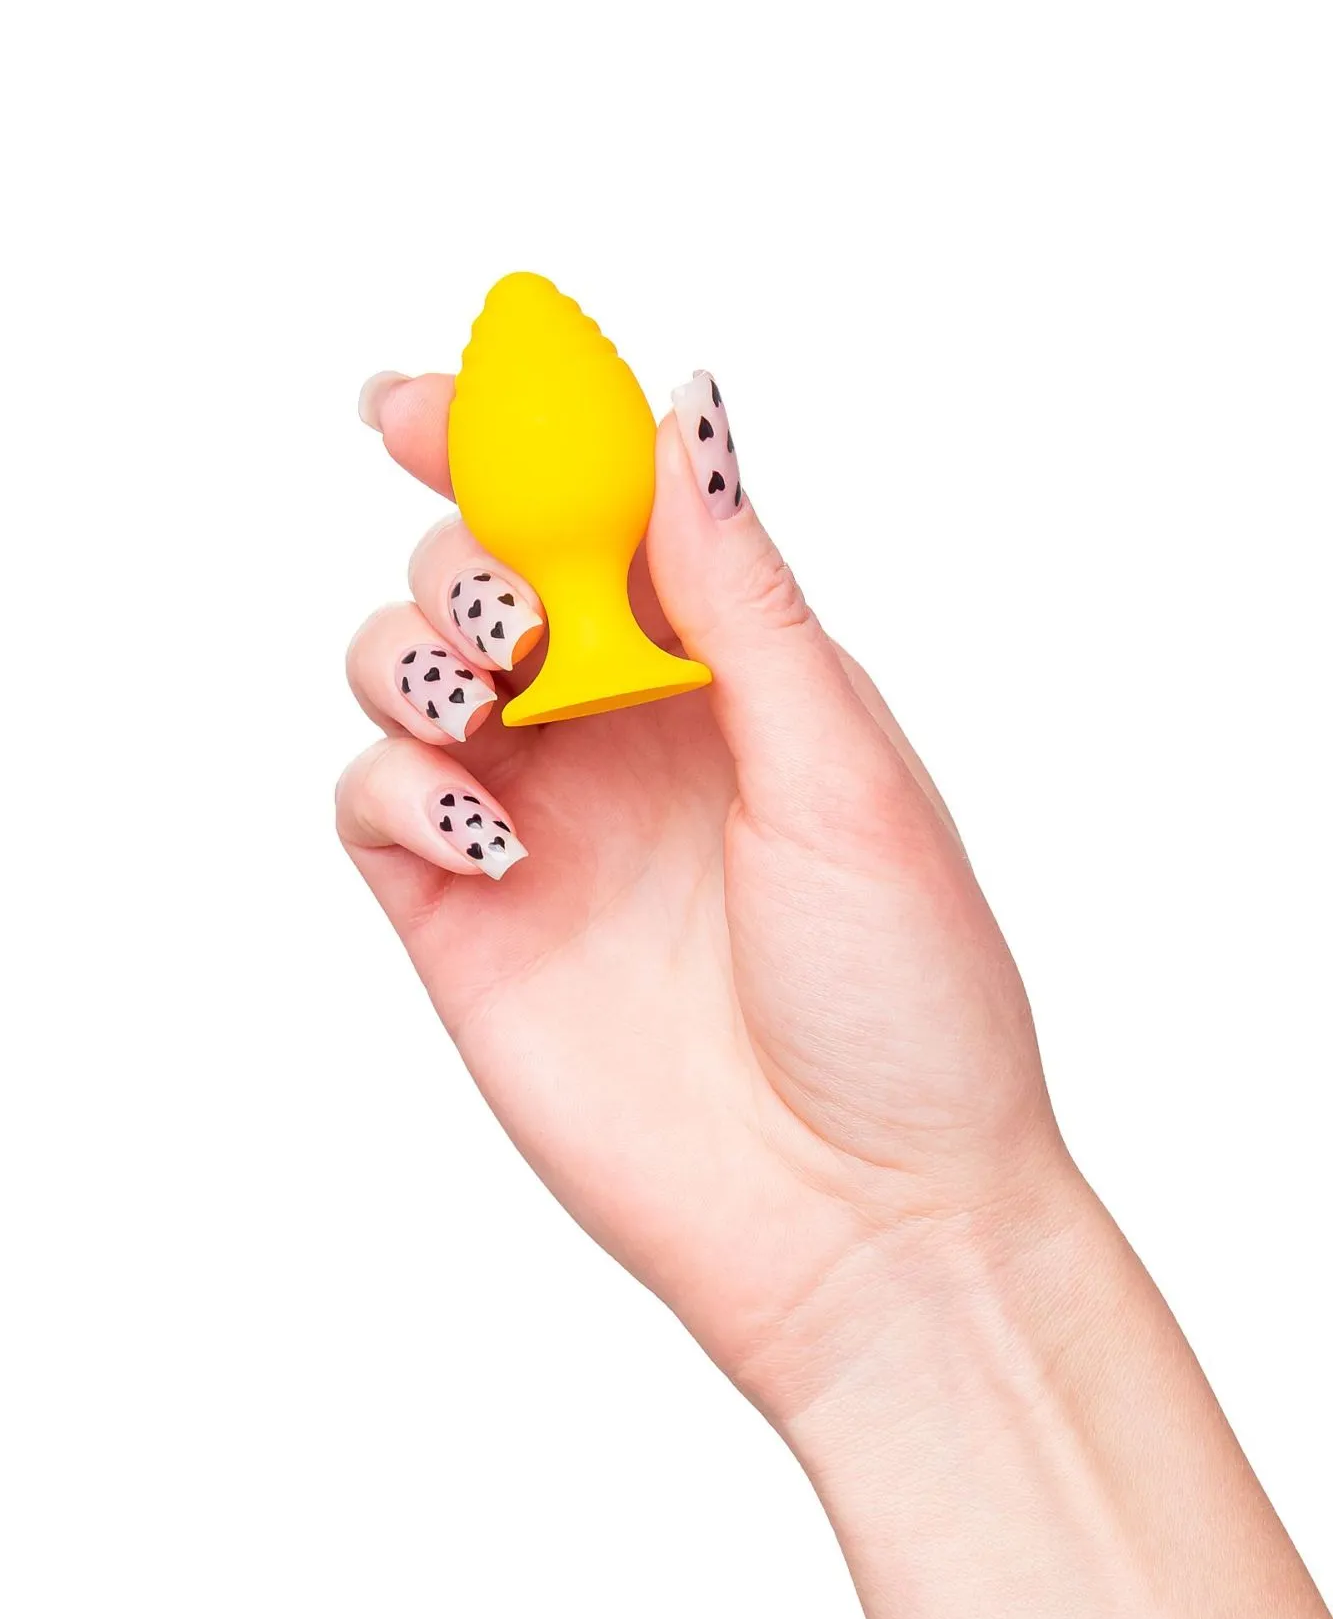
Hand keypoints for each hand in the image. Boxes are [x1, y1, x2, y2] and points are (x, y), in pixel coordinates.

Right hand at [340, 368, 1068, 1416]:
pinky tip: (492, 841)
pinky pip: (376, 802)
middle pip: (481, 569)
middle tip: (522, 620)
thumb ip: (739, 592)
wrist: (862, 1216)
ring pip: (402, 670)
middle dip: (465, 549)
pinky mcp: (466, 920)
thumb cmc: (901, 998)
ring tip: (489, 698)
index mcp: (728, 674)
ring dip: (412, 646)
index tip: (422, 401)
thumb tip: (683, 407)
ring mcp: (539, 822)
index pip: (597, 510)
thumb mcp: (840, 768)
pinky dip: (401, 786)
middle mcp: (622, 732)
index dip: (502, 436)